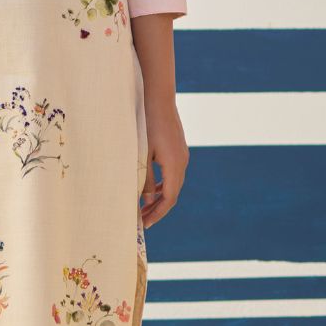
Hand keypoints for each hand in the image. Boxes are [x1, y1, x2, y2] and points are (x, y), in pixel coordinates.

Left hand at [139, 100, 188, 228]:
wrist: (160, 101)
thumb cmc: (147, 126)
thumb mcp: (143, 155)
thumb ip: (144, 178)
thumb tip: (144, 200)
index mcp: (174, 166)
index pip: (168, 199)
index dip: (157, 213)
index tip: (145, 224)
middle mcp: (182, 163)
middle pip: (172, 195)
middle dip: (158, 209)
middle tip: (143, 221)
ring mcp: (182, 157)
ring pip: (173, 185)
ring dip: (160, 198)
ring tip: (145, 208)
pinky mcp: (179, 151)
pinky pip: (173, 175)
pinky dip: (163, 185)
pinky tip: (152, 189)